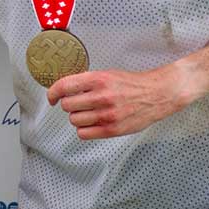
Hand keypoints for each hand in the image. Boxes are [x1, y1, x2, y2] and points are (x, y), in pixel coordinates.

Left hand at [46, 64, 193, 139]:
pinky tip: (91, 124)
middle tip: (77, 104)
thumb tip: (63, 89)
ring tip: (88, 113)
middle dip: (69, 105)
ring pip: (74, 120)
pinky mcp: (113, 130)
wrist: (156, 94)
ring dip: (77, 117)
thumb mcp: (107, 74)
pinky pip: (84, 134)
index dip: (53, 93)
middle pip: (68, 106)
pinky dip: (84, 130)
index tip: (52, 98)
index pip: (64, 86)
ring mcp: (107, 115)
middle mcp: (102, 96)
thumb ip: (86, 82)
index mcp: (98, 79)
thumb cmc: (131, 84)